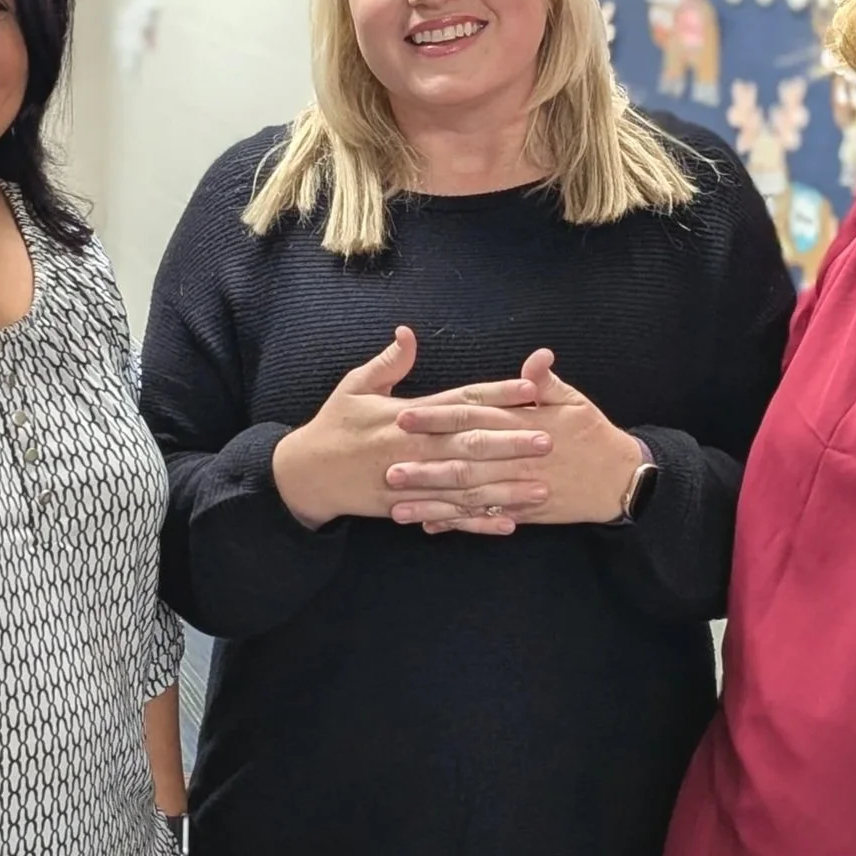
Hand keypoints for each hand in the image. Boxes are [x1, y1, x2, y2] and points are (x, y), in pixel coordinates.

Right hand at [271, 327, 553, 531]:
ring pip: (467, 485)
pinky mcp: (409, 507)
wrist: (307, 475)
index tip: (531, 390)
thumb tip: (407, 332)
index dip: (497, 395)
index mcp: (408, 415)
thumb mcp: (354, 386)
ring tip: (542, 488)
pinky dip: (478, 521)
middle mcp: (414, 448)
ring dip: (505, 487)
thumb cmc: (334, 425)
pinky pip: (449, 517)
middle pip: (471, 444)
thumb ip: (388, 363)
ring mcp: (413, 481)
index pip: (462, 401)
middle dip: (511, 443)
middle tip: (548, 440)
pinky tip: (508, 524)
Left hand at [388, 347, 642, 533]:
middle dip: (425, 466)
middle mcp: (515, 458)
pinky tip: (430, 526)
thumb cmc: (593, 435)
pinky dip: (458, 523)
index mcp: (522, 424)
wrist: (619, 480)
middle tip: (389, 469)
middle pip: (463, 462)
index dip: (437, 417)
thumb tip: (536, 358)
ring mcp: (517, 489)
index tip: (405, 416)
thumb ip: (547, 382)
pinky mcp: (523, 512)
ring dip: (433, 502)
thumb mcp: (574, 401)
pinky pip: (485, 519)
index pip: (472, 417)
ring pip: (469, 497)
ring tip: (397, 508)